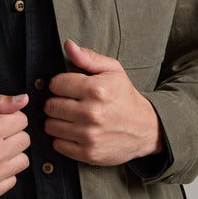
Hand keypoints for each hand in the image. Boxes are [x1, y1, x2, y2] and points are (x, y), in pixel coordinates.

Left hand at [44, 41, 162, 165]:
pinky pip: (58, 145)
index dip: (60, 84)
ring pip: (50, 126)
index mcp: (97, 89)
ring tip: (70, 118)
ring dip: (57, 121)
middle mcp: (92, 113)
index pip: (56, 84)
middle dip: (56, 103)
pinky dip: (62, 139)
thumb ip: (88, 57)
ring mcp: (90, 135)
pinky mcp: (89, 153)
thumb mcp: (113, 71)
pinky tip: (73, 132)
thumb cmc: (125, 97)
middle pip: (51, 106)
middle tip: (68, 104)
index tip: (67, 88)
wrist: (146, 129)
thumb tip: (68, 45)